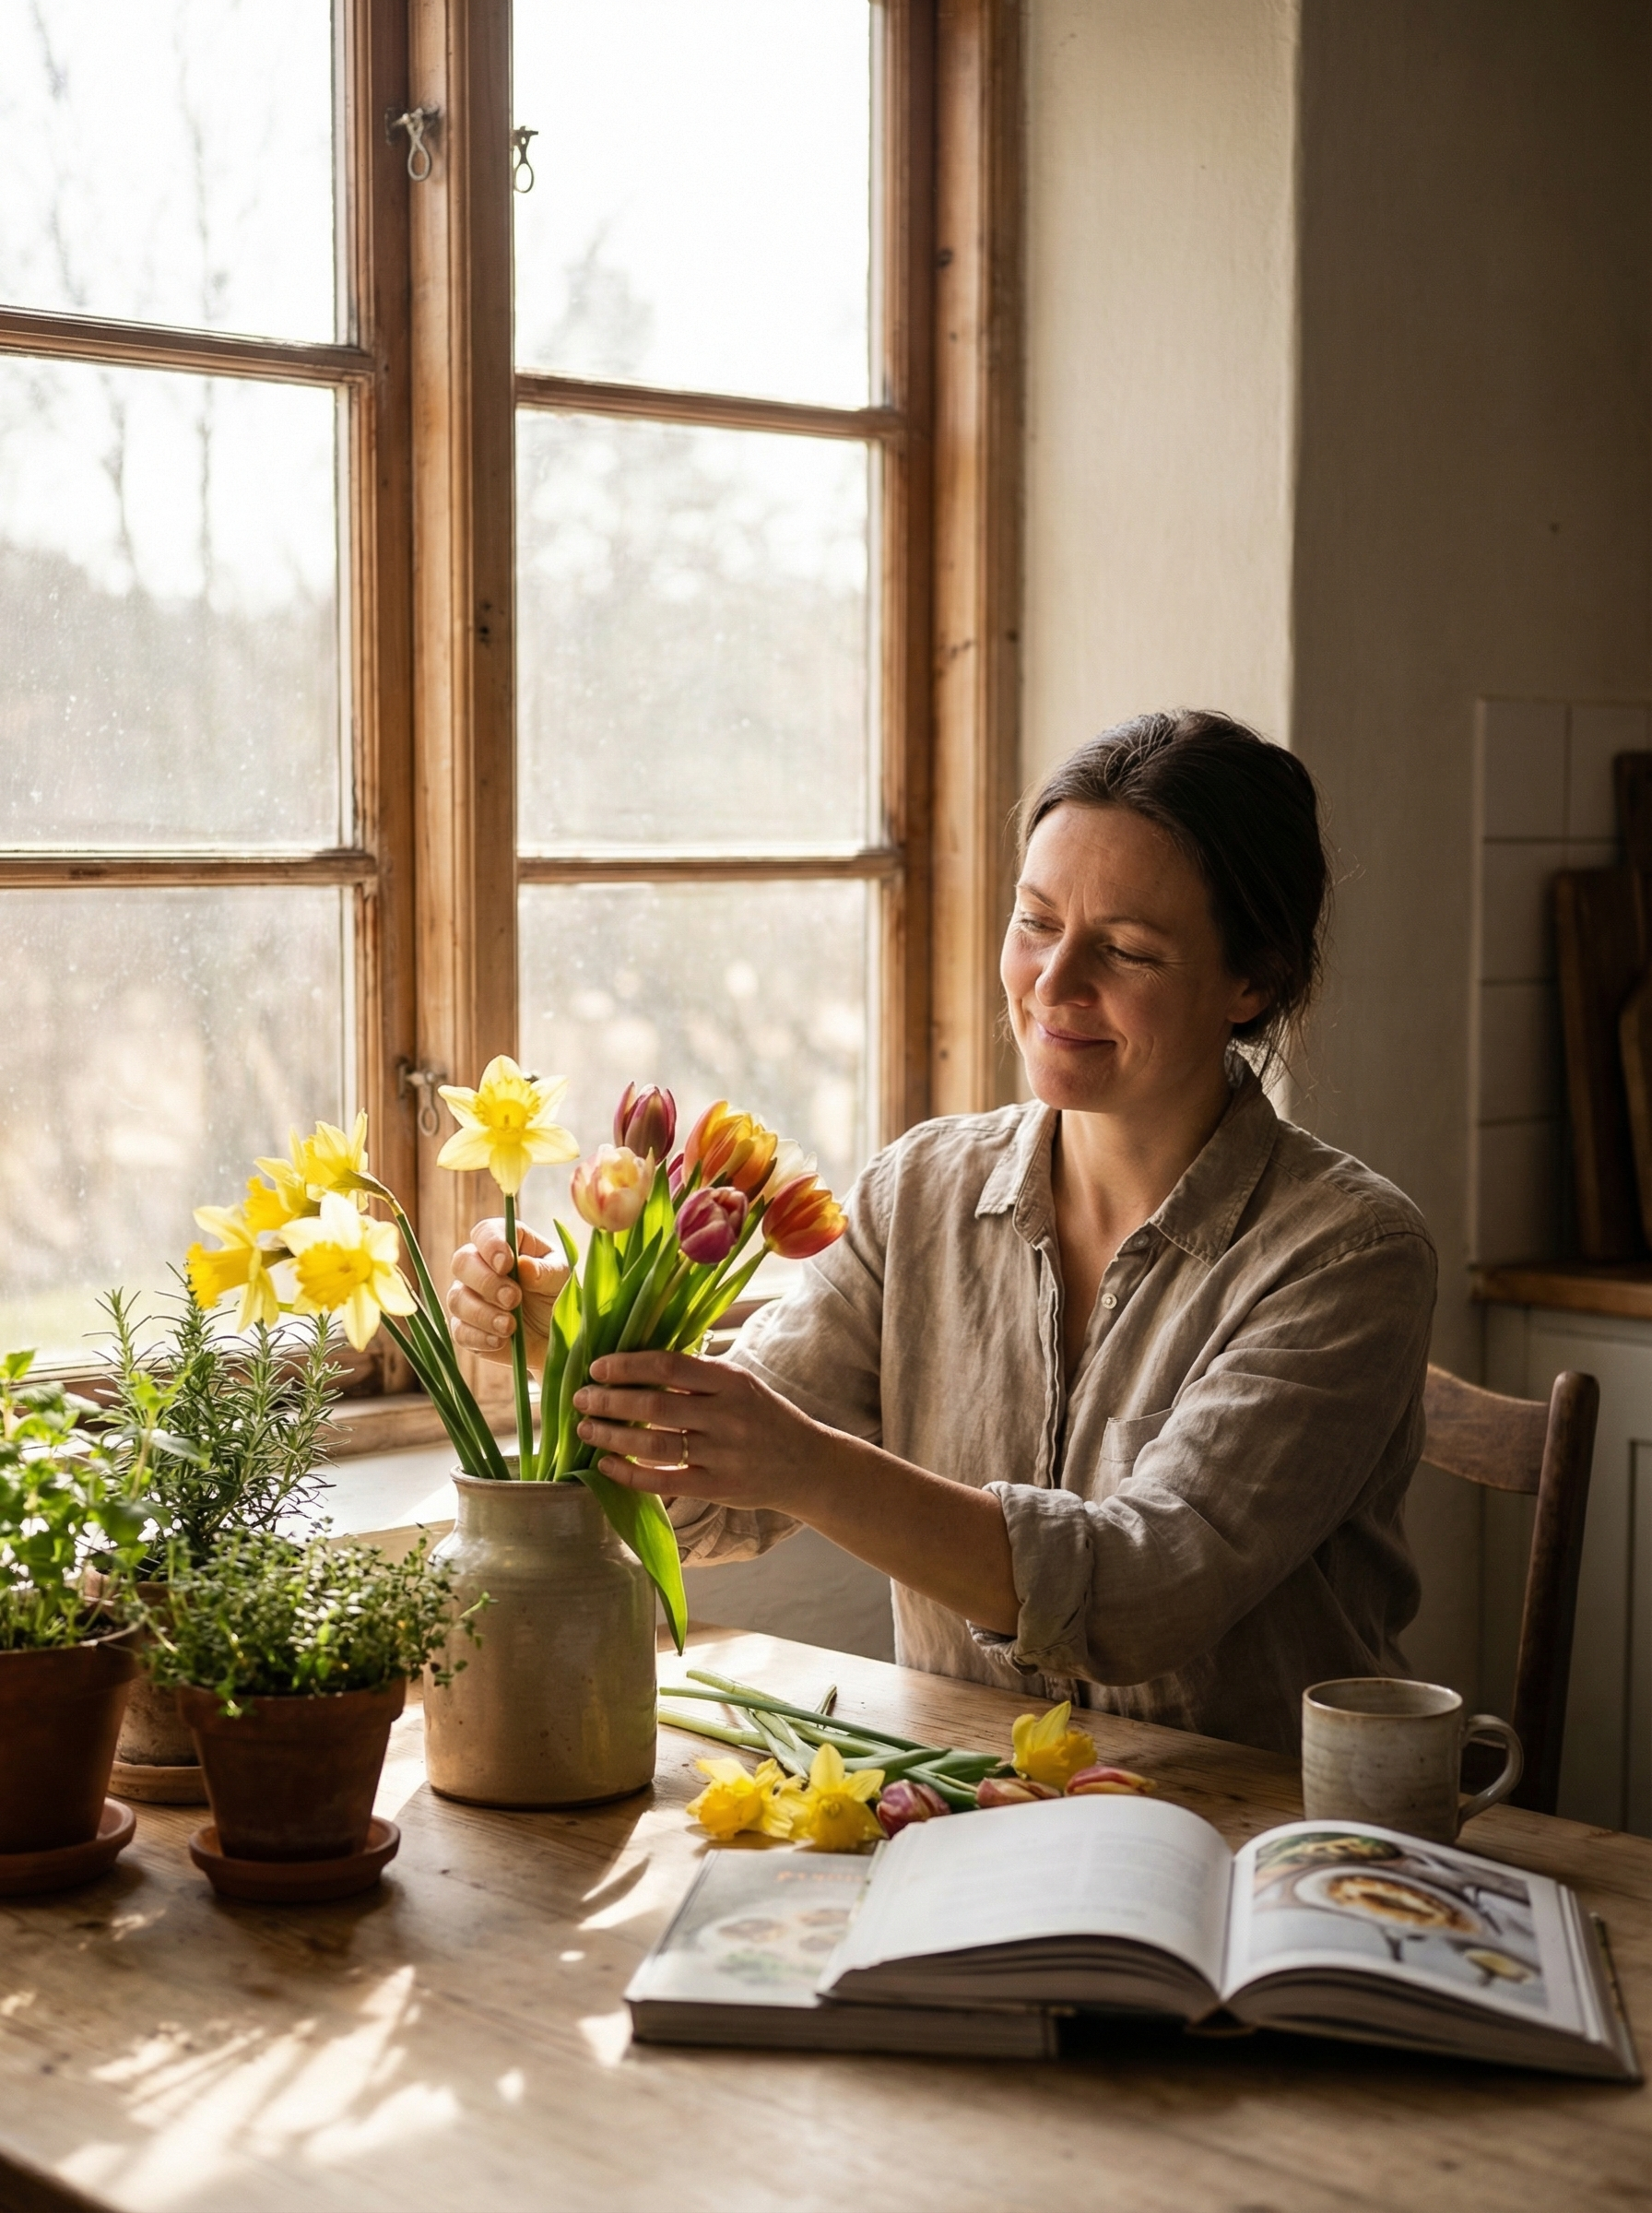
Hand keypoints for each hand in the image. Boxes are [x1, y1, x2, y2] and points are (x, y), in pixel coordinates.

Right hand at [447, 1218, 569, 1369]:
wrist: (555, 1336)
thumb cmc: (557, 1295)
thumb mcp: (561, 1279)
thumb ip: (545, 1272)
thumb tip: (524, 1265)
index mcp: (506, 1243)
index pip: (485, 1232)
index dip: (490, 1244)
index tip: (506, 1264)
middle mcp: (480, 1266)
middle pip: (462, 1262)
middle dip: (486, 1282)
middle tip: (514, 1299)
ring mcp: (469, 1297)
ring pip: (457, 1298)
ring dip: (483, 1313)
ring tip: (510, 1326)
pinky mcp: (465, 1328)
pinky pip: (460, 1331)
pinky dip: (479, 1337)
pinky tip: (500, 1341)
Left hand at [573, 1349, 831, 1510]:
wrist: (807, 1466)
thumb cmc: (765, 1418)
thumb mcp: (741, 1385)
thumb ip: (699, 1375)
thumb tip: (637, 1362)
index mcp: (731, 1382)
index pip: (669, 1366)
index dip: (627, 1365)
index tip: (598, 1368)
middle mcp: (727, 1417)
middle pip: (654, 1406)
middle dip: (609, 1401)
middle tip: (581, 1398)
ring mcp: (722, 1455)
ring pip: (654, 1445)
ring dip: (611, 1436)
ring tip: (585, 1428)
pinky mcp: (717, 1488)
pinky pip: (663, 1481)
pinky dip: (629, 1473)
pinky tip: (606, 1464)